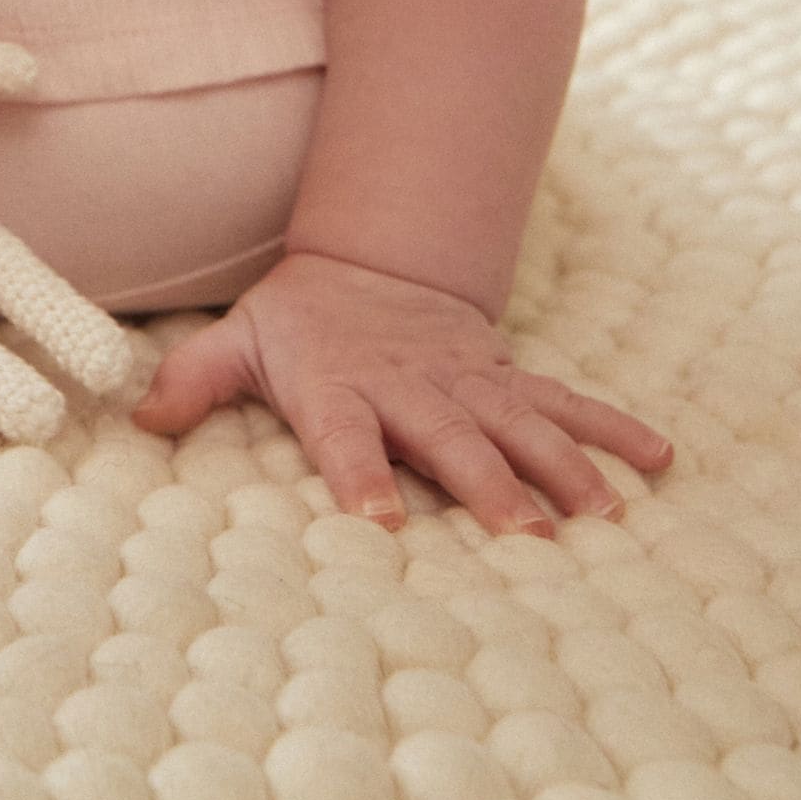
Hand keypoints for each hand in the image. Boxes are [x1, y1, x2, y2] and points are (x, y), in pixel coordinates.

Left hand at [133, 248, 673, 533]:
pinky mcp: (507, 376)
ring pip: (521, 423)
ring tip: (603, 515)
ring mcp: (468, 380)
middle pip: (450, 438)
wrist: (369, 263)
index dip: (361, 475)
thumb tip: (139, 416)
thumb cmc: (299, 322)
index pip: (346, 435)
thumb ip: (193, 378)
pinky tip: (661, 458)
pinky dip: (615, 427)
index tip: (379, 522)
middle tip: (525, 535)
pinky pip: (567, 401)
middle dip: (488, 485)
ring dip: (564, 467)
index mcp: (340, 385)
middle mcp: (411, 385)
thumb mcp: (239, 341)